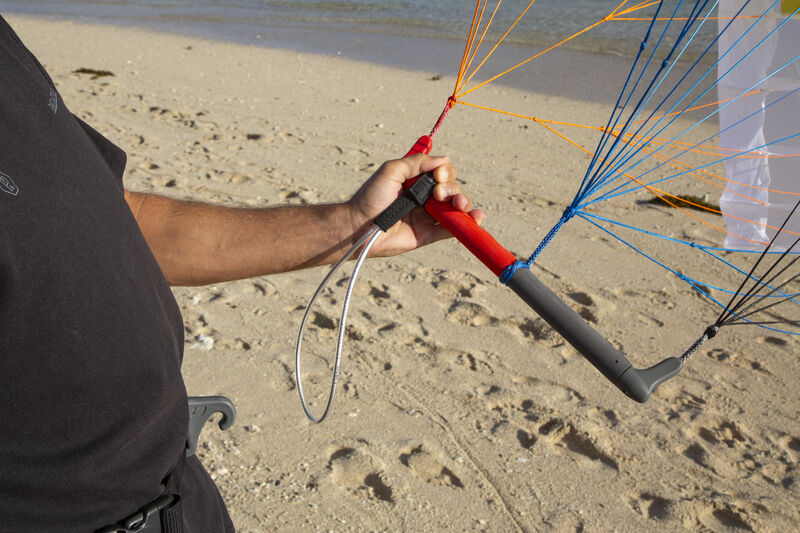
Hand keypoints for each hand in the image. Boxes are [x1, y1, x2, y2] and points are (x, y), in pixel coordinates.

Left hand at [347, 154, 483, 256]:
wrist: (360, 226)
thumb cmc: (371, 197)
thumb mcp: (392, 170)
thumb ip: (417, 162)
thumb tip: (445, 159)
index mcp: (416, 181)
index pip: (442, 173)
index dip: (445, 173)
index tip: (437, 176)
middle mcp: (425, 197)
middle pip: (452, 189)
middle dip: (452, 189)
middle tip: (437, 194)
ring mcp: (428, 217)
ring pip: (456, 208)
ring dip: (463, 203)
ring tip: (458, 205)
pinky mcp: (429, 235)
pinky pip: (452, 230)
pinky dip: (466, 224)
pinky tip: (475, 219)